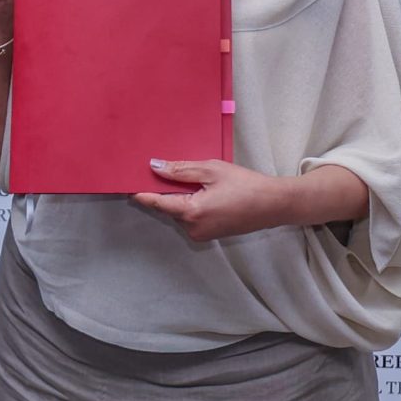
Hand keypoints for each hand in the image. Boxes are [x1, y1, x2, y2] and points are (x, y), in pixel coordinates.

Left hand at [132, 161, 297, 242]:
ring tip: (198, 180)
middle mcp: (193, 228)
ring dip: (181, 197)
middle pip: (168, 207)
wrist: (273, 205)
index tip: (126, 184)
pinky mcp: (209, 234)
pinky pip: (191, 217)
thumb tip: (155, 167)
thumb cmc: (245, 185)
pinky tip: (205, 191)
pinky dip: (191, 204)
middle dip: (166, 190)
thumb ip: (180, 170)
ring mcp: (201, 234)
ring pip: (179, 212)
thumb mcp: (211, 170)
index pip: (157, 203)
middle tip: (166, 169)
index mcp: (191, 212)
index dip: (141, 192)